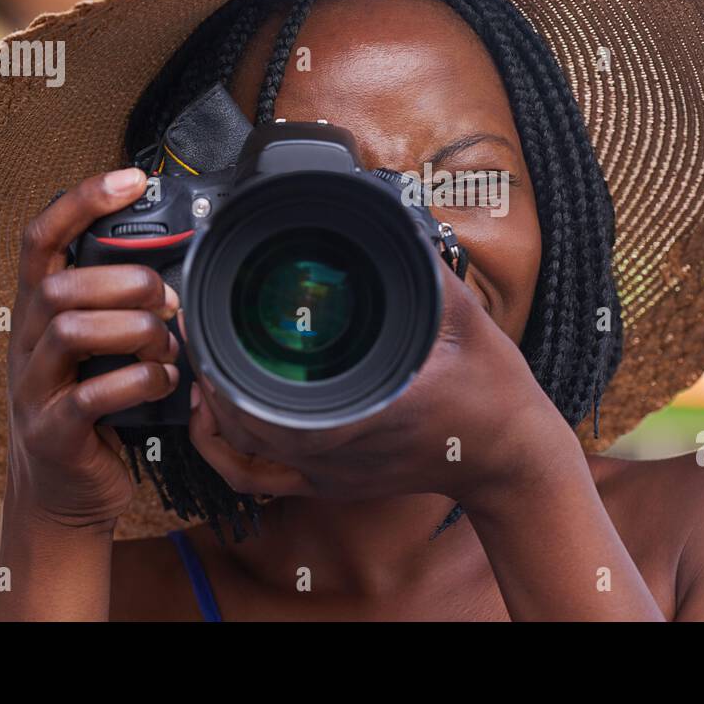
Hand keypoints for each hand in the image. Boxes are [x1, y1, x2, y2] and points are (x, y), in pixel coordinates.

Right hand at [4, 167, 180, 529]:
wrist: (64, 491)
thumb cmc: (91, 406)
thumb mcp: (99, 348)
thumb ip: (119, 307)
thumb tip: (180, 271)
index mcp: (38, 312)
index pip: (40, 239)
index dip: (80, 202)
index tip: (130, 178)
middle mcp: (27, 342)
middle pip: (60, 284)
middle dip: (126, 282)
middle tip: (169, 301)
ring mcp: (33, 388)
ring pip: (72, 330)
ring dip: (135, 331)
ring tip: (168, 345)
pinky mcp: (53, 432)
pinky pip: (91, 395)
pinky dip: (138, 382)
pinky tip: (164, 381)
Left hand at [186, 256, 578, 507]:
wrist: (512, 457)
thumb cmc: (492, 393)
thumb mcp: (463, 316)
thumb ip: (422, 267)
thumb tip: (388, 218)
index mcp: (357, 414)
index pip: (258, 406)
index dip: (216, 369)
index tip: (200, 329)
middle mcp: (333, 454)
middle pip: (236, 431)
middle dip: (205, 381)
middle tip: (192, 334)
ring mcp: (329, 477)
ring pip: (241, 462)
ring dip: (211, 419)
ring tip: (201, 372)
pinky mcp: (333, 486)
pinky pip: (263, 482)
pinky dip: (232, 453)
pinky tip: (227, 419)